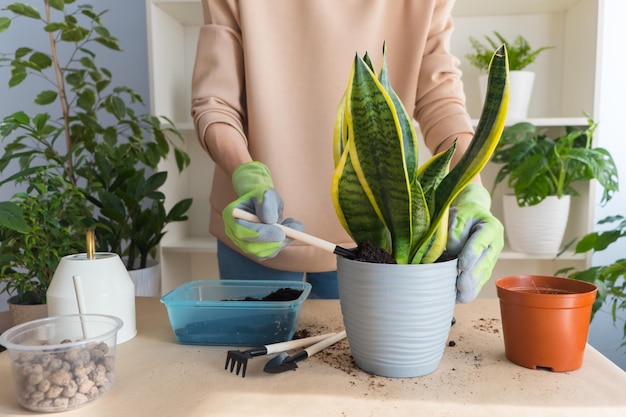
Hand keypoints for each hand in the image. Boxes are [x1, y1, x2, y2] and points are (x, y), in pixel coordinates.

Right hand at [223, 162, 302, 259]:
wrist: (262, 201)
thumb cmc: (262, 195)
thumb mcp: (266, 193)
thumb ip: (267, 204)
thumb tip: (270, 220)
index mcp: (231, 215)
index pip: (242, 231)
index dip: (261, 234)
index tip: (281, 232)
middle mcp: (233, 232)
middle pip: (251, 246)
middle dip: (273, 242)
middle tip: (293, 232)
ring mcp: (243, 243)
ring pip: (262, 253)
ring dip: (281, 242)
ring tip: (294, 225)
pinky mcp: (254, 249)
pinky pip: (268, 253)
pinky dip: (282, 244)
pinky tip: (289, 230)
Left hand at [446, 183, 503, 302]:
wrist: (475, 216)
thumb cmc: (466, 214)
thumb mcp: (459, 213)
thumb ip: (456, 228)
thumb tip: (452, 249)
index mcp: (491, 227)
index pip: (481, 241)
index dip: (472, 254)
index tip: (462, 265)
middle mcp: (495, 244)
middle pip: (484, 262)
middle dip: (472, 276)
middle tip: (462, 286)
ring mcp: (492, 257)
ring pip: (483, 274)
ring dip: (472, 287)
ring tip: (461, 297)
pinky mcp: (486, 267)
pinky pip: (480, 280)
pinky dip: (471, 290)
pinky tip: (461, 298)